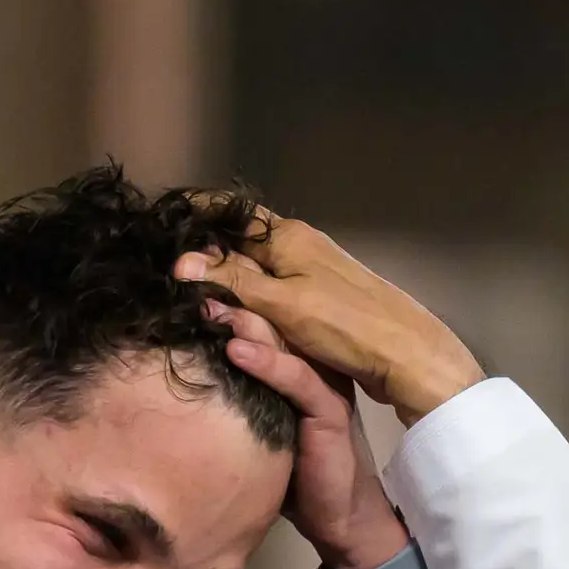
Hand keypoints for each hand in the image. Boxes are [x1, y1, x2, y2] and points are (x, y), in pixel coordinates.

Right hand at [176, 213, 487, 428]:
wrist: (405, 355)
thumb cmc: (346, 324)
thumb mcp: (283, 304)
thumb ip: (233, 283)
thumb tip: (182, 263)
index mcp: (288, 237)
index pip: (232, 213)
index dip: (198, 214)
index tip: (163, 222)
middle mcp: (298, 248)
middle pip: (240, 242)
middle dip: (206, 251)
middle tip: (165, 269)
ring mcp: (309, 275)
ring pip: (254, 270)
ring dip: (224, 280)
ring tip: (187, 293)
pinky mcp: (316, 304)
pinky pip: (270, 294)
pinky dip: (246, 301)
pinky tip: (231, 317)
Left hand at [195, 293, 407, 568]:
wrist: (340, 518)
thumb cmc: (295, 475)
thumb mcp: (257, 427)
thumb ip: (234, 399)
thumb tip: (181, 383)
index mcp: (295, 365)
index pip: (264, 321)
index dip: (232, 299)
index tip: (191, 282)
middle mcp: (314, 366)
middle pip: (274, 320)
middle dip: (235, 298)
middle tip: (194, 280)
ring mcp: (324, 385)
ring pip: (286, 341)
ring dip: (246, 321)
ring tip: (211, 306)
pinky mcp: (330, 411)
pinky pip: (297, 379)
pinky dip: (267, 362)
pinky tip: (236, 350)